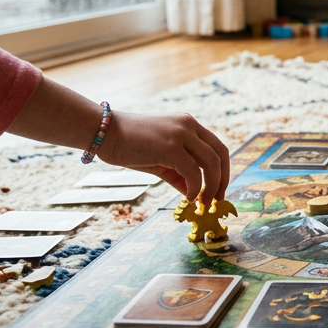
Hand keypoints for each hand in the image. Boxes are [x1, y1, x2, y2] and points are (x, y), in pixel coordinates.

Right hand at [96, 111, 231, 202]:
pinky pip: (193, 172)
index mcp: (189, 124)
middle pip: (220, 154)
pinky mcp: (170, 147)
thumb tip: (195, 194)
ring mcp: (181, 134)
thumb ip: (180, 174)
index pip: (218, 147)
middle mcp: (189, 125)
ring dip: (211, 187)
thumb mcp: (160, 160)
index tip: (219, 190)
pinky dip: (195, 188)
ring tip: (203, 203)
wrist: (103, 133)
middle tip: (217, 200)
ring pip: (212, 163)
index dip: (223, 170)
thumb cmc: (129, 146)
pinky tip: (188, 198)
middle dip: (222, 180)